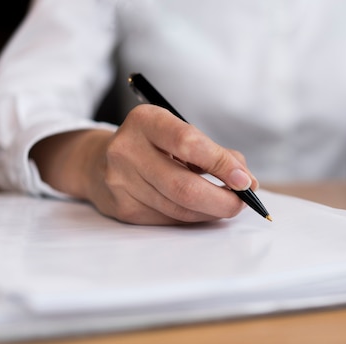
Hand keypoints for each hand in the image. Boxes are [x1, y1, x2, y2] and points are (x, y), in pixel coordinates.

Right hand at [30, 104, 256, 224]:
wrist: (98, 162)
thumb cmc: (153, 145)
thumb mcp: (178, 133)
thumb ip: (214, 152)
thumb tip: (247, 181)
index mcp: (146, 121)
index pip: (190, 144)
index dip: (222, 164)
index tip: (245, 180)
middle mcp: (128, 150)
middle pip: (184, 187)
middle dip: (222, 200)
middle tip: (243, 202)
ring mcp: (122, 182)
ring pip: (180, 209)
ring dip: (212, 211)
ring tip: (227, 204)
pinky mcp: (124, 208)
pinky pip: (170, 219)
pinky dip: (194, 217)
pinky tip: (202, 209)